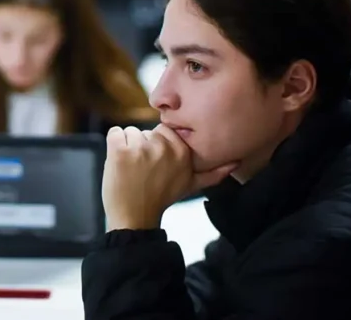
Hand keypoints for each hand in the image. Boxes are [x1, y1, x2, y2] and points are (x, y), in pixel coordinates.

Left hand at [102, 126, 237, 231]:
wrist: (134, 218)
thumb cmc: (160, 198)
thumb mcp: (191, 185)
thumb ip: (214, 173)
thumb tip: (237, 162)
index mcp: (182, 152)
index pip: (165, 130)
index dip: (158, 147)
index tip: (157, 165)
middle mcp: (164, 147)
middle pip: (146, 131)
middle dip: (143, 147)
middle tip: (144, 171)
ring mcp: (141, 148)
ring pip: (130, 132)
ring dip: (127, 148)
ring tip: (133, 170)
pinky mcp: (120, 151)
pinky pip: (114, 133)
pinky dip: (113, 146)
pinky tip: (119, 164)